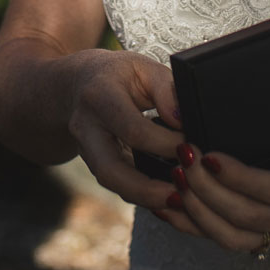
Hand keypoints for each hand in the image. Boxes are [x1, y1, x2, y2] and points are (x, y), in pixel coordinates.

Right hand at [59, 47, 191, 214]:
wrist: (78, 83)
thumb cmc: (118, 74)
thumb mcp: (144, 67)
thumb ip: (166, 89)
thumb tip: (183, 120)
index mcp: (99, 96)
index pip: (131, 129)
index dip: (164, 143)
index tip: (191, 147)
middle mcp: (86, 127)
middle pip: (109, 169)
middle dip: (146, 189)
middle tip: (181, 195)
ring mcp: (86, 149)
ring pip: (110, 183)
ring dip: (145, 198)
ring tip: (179, 202)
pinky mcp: (95, 164)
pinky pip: (117, 185)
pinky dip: (142, 196)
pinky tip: (167, 198)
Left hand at [165, 35, 269, 255]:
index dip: (239, 177)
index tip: (209, 155)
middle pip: (244, 215)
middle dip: (206, 189)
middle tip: (181, 156)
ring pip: (231, 236)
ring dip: (197, 211)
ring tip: (173, 178)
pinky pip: (228, 244)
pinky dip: (197, 228)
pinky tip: (172, 207)